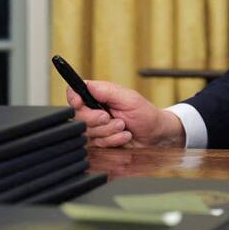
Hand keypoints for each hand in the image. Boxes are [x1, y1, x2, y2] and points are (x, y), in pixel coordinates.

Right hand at [66, 80, 185, 148]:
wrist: (155, 136)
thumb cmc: (145, 114)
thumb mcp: (130, 99)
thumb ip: (107, 91)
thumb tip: (88, 84)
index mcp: (98, 96)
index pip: (75, 94)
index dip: (73, 98)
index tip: (79, 103)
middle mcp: (94, 111)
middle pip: (78, 116)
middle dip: (96, 120)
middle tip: (112, 118)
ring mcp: (96, 128)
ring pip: (88, 132)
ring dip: (109, 132)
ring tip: (124, 127)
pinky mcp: (100, 143)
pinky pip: (97, 145)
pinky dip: (112, 141)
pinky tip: (123, 137)